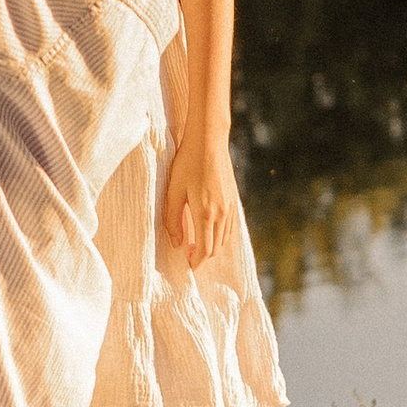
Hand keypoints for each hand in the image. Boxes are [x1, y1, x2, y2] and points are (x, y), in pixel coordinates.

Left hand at [162, 132, 235, 271]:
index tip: (187, 264)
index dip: (196, 261)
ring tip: (196, 243)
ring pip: (225, 239)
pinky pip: (230, 227)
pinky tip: (208, 229)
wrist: (209, 141)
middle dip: (203, 256)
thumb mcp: (173, 191)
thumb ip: (173, 220)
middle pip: (216, 248)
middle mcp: (222, 213)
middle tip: (188, 255)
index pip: (205, 249)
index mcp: (205, 213)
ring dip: (212, 246)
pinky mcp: (234, 199)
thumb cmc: (187, 164)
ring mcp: (230, 207)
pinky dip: (220, 235)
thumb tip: (177, 243)